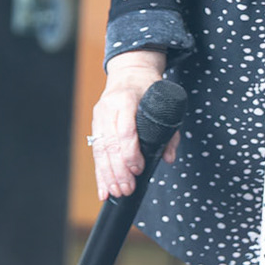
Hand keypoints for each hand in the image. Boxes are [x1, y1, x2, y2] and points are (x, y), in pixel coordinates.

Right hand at [91, 51, 178, 200]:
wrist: (129, 71)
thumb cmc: (150, 88)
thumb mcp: (164, 101)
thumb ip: (169, 131)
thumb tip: (168, 158)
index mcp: (127, 99)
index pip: (125, 130)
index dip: (130, 153)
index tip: (139, 169)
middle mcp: (109, 108)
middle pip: (110, 144)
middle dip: (119, 171)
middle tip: (128, 189)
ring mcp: (99, 117)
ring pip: (100, 151)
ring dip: (108, 175)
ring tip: (117, 193)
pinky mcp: (95, 126)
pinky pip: (96, 153)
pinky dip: (100, 174)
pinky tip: (103, 190)